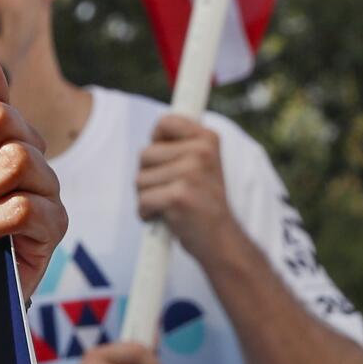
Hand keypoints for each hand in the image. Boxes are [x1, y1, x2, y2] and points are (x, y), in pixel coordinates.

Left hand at [136, 114, 237, 264]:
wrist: (222, 240)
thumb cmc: (203, 200)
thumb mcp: (200, 163)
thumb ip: (179, 143)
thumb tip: (158, 125)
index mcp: (208, 139)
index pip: (165, 123)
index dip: (158, 142)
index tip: (170, 160)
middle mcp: (202, 153)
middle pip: (145, 154)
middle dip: (150, 176)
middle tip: (174, 191)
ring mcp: (191, 174)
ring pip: (140, 179)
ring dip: (148, 196)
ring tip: (173, 204)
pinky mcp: (179, 197)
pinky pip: (142, 200)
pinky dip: (147, 213)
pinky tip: (168, 217)